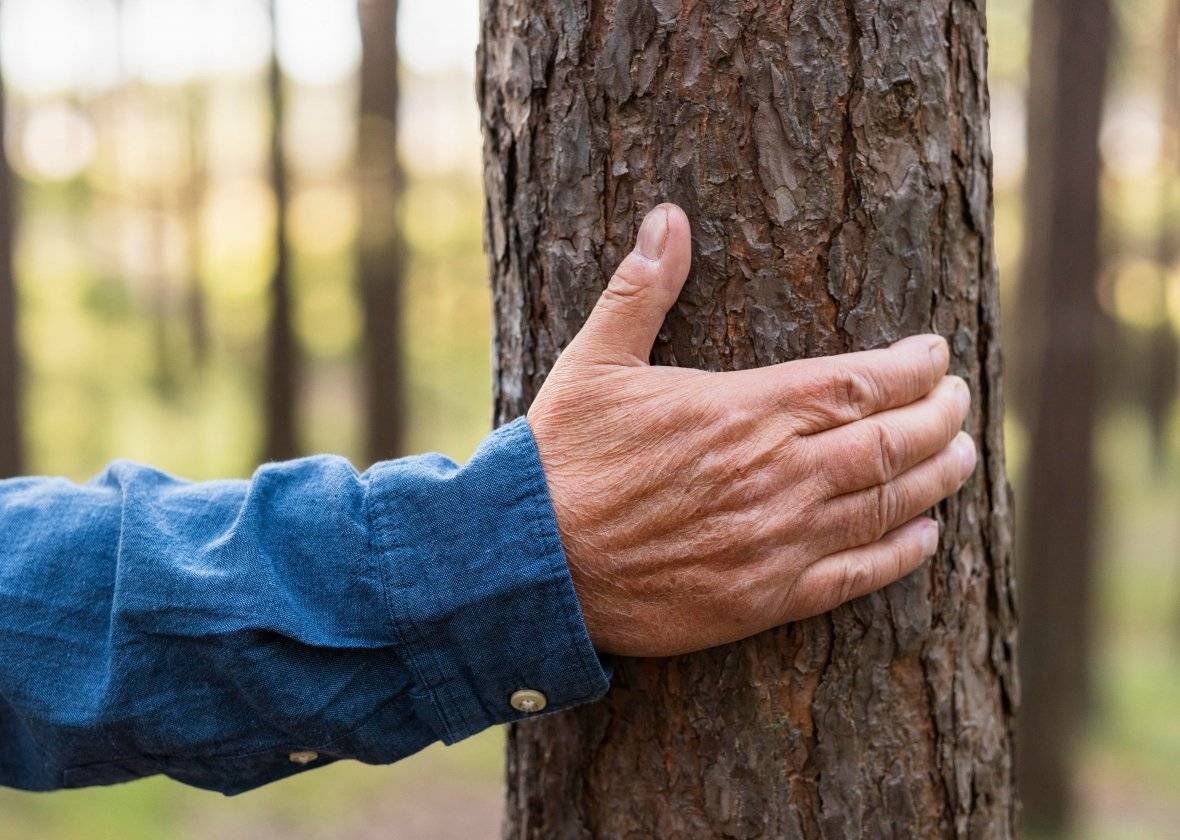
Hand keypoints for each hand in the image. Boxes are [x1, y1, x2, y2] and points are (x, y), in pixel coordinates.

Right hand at [527, 204, 975, 656]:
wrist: (531, 563)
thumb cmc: (563, 456)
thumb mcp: (594, 361)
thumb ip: (641, 290)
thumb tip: (666, 217)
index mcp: (745, 410)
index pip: (861, 381)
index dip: (912, 368)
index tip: (935, 356)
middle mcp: (777, 475)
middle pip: (893, 441)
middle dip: (940, 417)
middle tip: (960, 403)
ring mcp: (777, 541)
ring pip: (888, 506)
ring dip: (937, 479)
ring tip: (963, 458)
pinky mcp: (764, 599)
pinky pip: (856, 577)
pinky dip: (900, 554)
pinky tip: (922, 537)